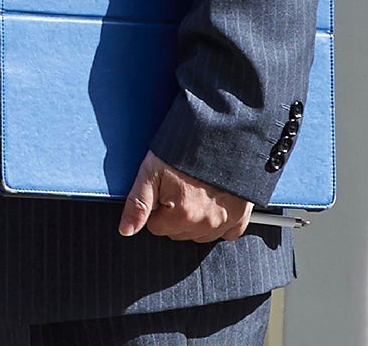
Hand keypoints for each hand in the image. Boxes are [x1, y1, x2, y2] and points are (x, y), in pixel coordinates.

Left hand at [118, 151, 251, 241]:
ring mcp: (225, 222)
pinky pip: (226, 233)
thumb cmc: (184, 149)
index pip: (156, 228)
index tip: (162, 190)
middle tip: (178, 187)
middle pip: (178, 233)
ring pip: (199, 235)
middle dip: (174, 214)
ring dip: (195, 219)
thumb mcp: (152, 170)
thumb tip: (126, 230)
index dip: (156, 208)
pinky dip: (218, 221)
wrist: (221, 133)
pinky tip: (213, 201)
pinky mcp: (241, 217)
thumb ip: (138, 203)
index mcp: (182, 215)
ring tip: (195, 191)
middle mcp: (206, 224)